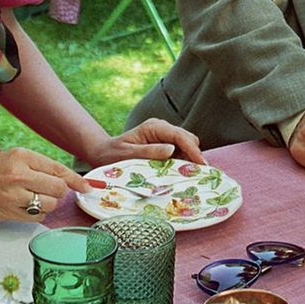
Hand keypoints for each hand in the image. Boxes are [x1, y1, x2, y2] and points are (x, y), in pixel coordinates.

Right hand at [0, 147, 86, 221]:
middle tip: (45, 191)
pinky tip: (23, 207)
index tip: (87, 187)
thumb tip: (63, 179)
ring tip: (31, 198)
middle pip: (58, 188)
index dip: (76, 180)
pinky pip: (35, 217)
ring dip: (46, 205)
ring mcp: (13, 194)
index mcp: (20, 155)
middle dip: (57, 192)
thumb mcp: (9, 158)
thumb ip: (35, 166)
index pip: (58, 168)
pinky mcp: (7, 212)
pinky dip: (35, 215)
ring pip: (49, 204)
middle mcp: (19, 174)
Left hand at [84, 118, 205, 167]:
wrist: (103, 154)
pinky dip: (184, 163)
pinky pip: (180, 153)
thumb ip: (148, 151)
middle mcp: (162, 129)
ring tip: (193, 176)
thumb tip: (171, 149)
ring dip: (190, 159)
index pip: (179, 135)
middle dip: (195, 154)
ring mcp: (164, 137)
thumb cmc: (112, 154)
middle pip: (188, 139)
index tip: (201, 164)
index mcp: (154, 127)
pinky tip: (184, 174)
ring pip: (187, 145)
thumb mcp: (127, 154)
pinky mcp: (164, 147)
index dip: (192, 149)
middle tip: (199, 174)